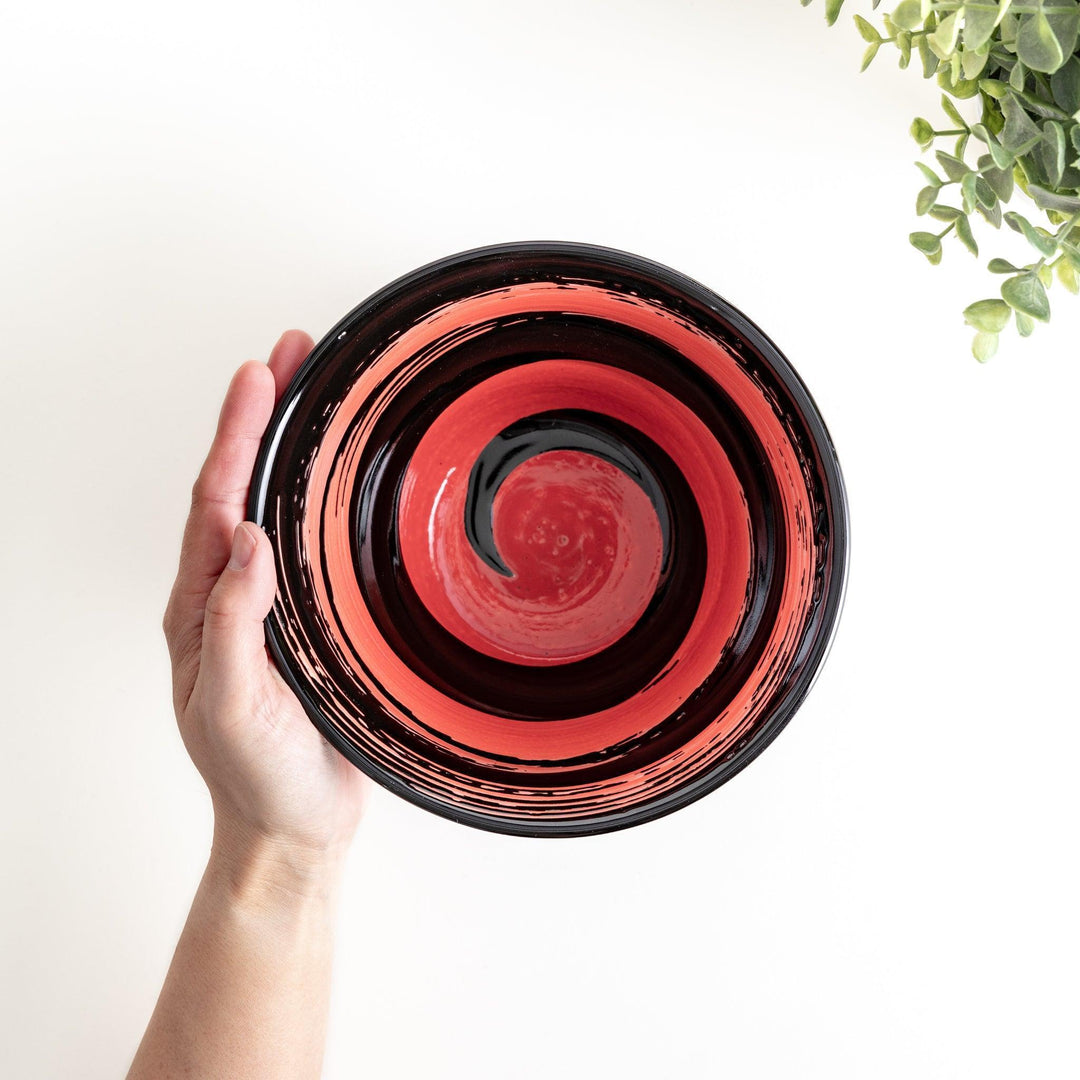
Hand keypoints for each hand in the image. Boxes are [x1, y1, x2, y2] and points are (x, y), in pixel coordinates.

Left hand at [162, 331, 367, 878]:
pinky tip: (345, 480)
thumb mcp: (234, 705)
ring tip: (318, 393)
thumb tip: (244, 536)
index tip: (260, 374)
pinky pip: (310, 546)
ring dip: (290, 448)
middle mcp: (230, 596)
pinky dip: (321, 499)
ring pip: (274, 509)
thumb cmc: (257, 776)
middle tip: (294, 354)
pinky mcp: (307, 624)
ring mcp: (269, 607)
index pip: (215, 501)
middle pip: (240, 487)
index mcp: (201, 608)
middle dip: (262, 417)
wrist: (292, 828)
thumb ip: (235, 623)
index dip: (236, 434)